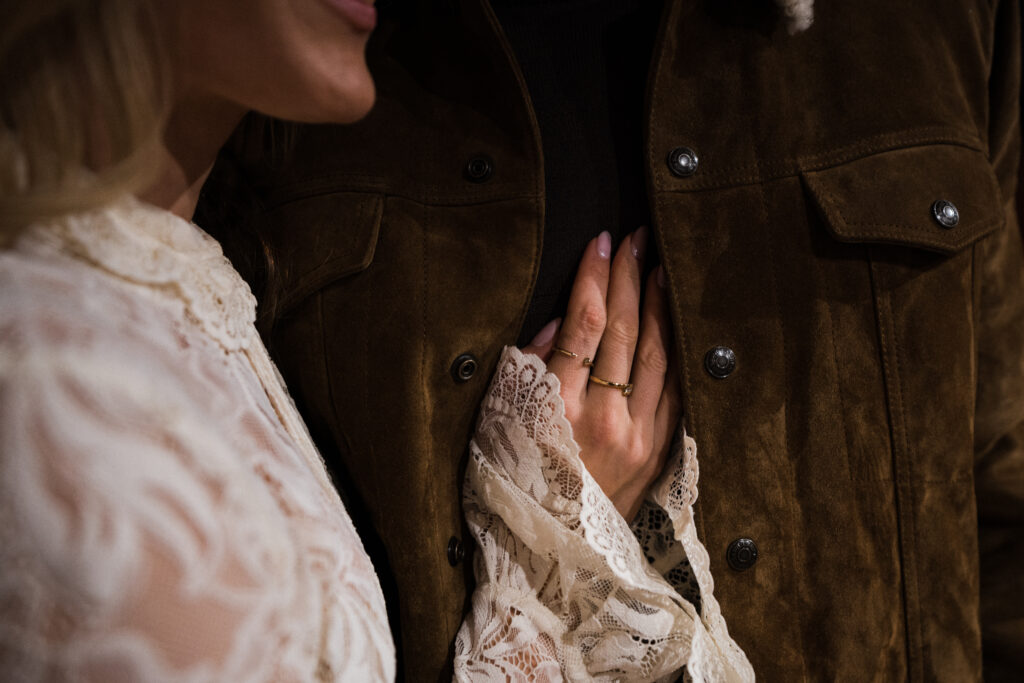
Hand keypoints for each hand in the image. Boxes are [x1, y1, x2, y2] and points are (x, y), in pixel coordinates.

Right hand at [522, 228, 682, 520]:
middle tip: (634, 239)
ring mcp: (639, 437)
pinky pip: (674, 387)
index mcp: (558, 410)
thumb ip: (528, 370)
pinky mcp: (660, 451)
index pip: (582, 326)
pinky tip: (672, 320)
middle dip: (628, 277)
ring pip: (657, 354)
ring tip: (656, 266)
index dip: (593, 277)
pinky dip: (674, 347)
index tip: (600, 242)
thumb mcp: (500, 426)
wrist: (556, 556)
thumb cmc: (518, 485)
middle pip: (624, 331)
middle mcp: (605, 420)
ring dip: (657, 304)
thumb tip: (560, 322)